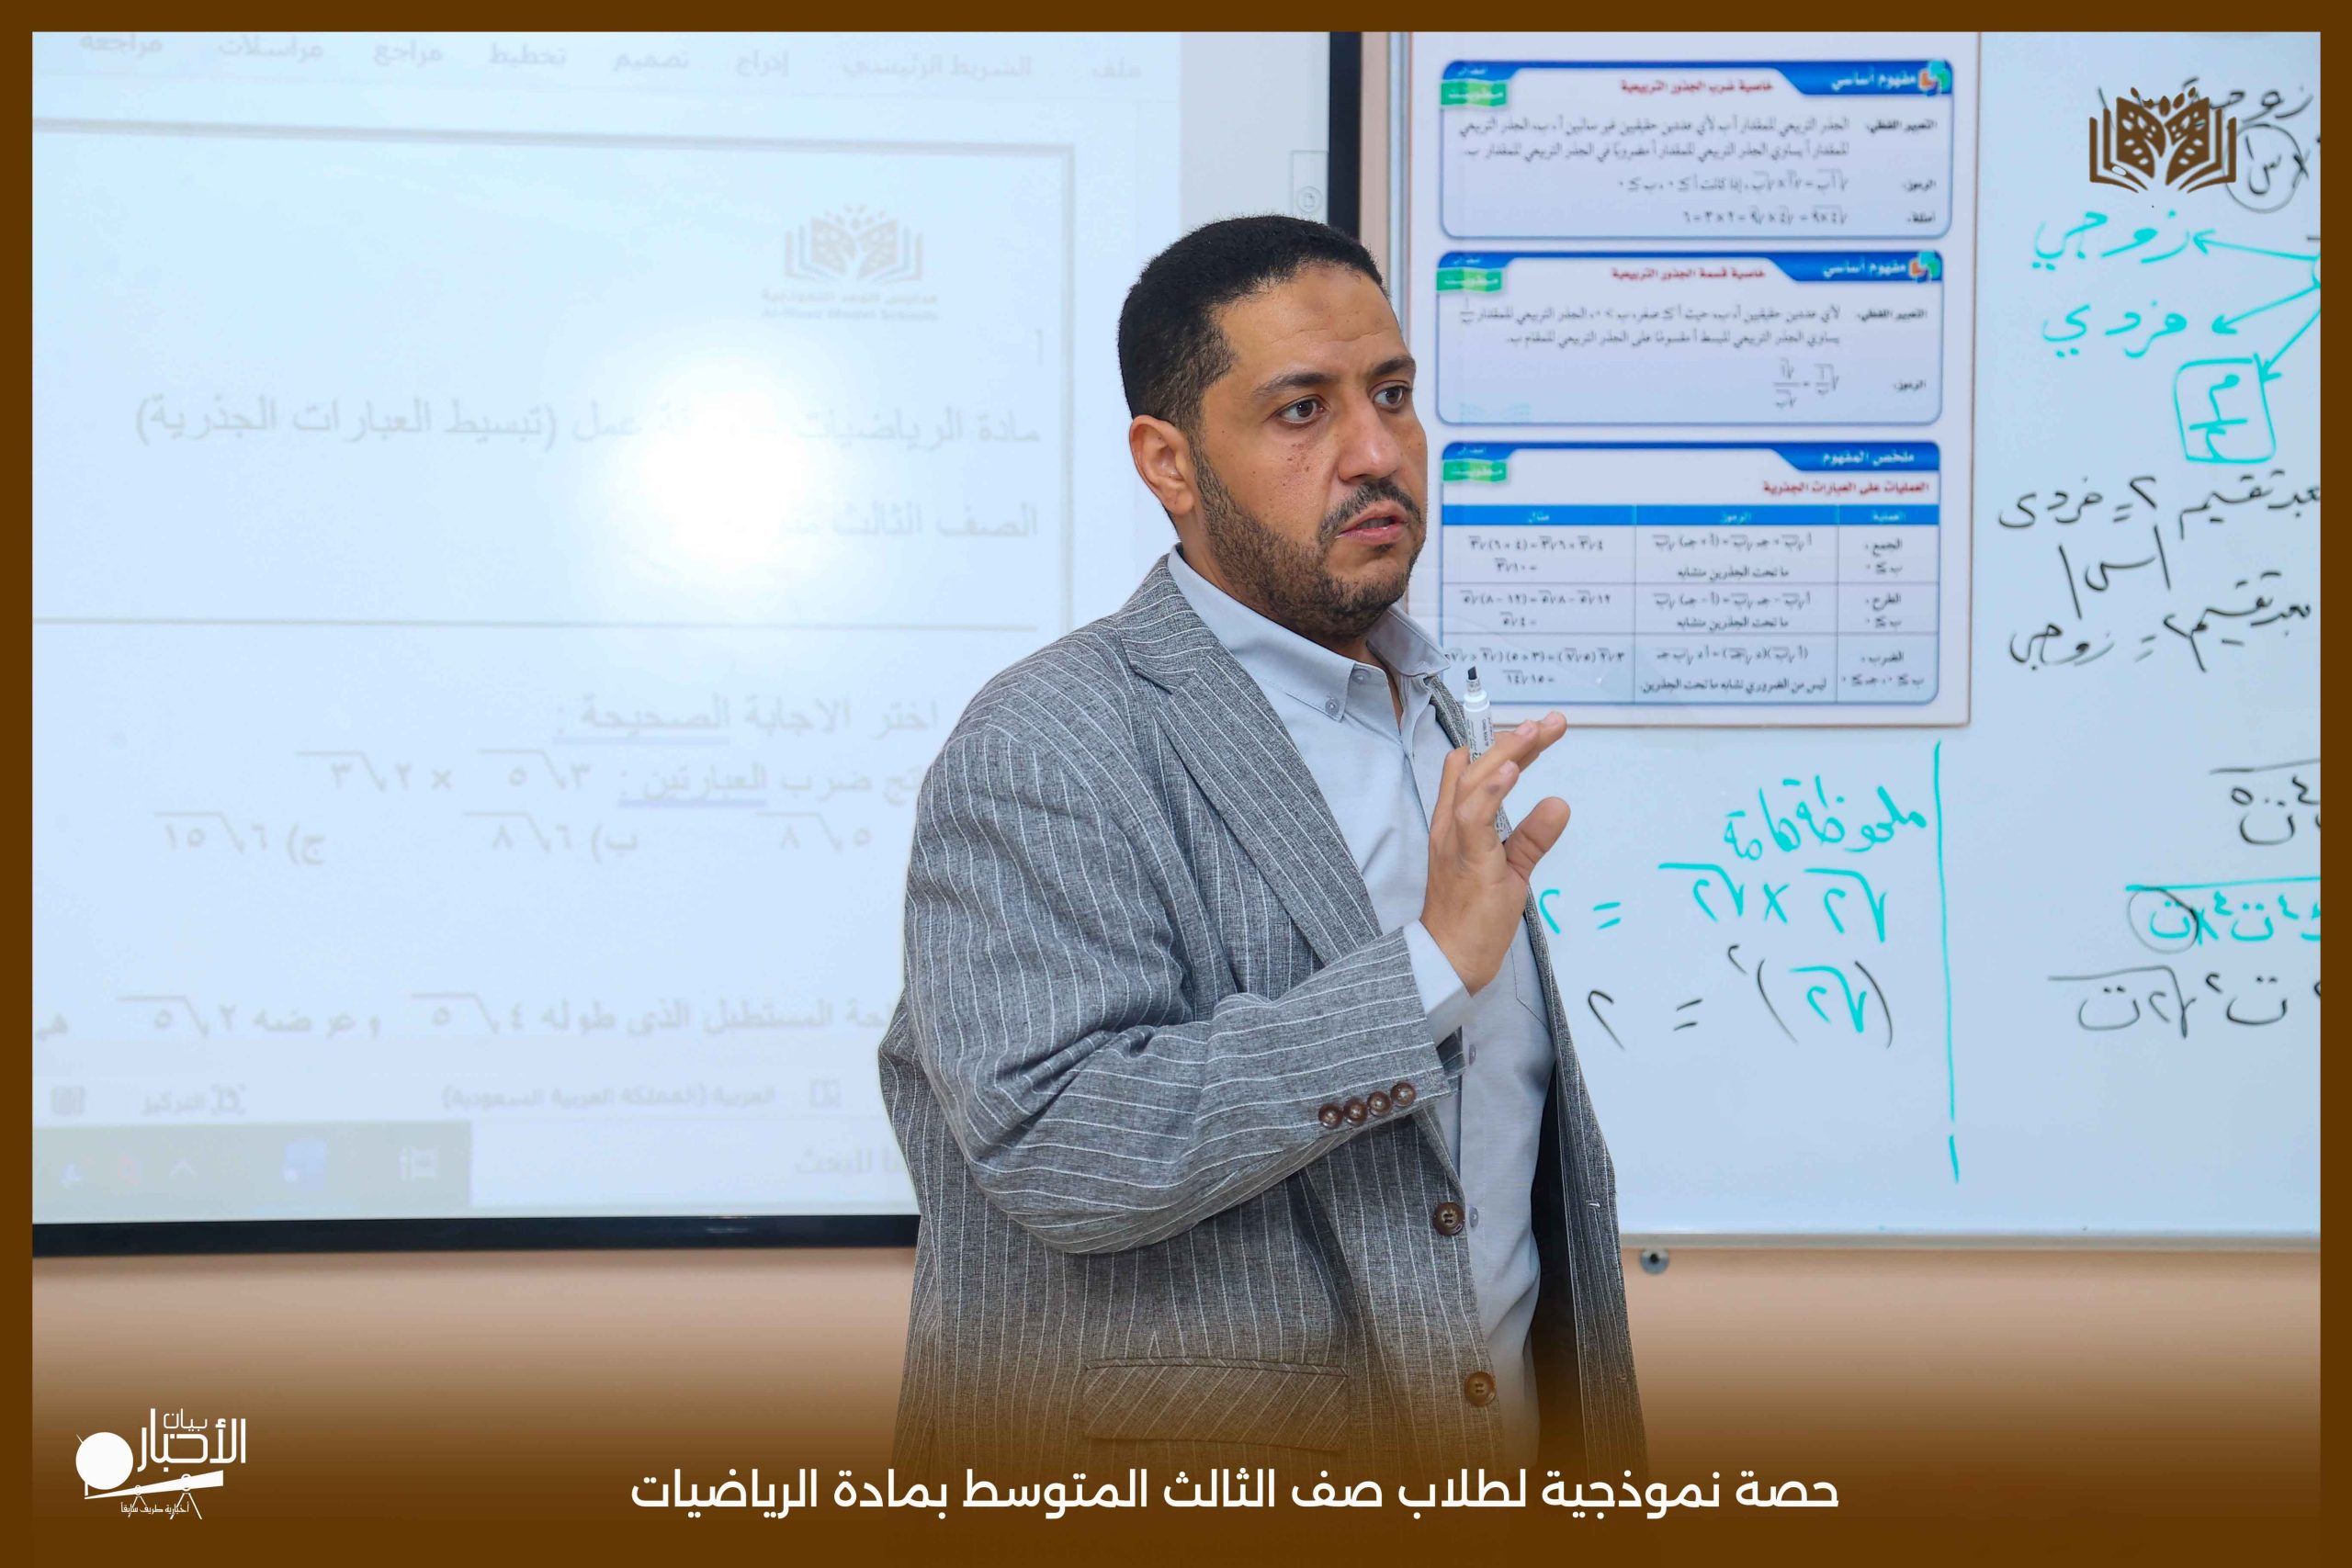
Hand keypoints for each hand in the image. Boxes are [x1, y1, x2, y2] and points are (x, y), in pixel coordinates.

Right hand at [1420, 712, 1570, 993]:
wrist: (1450, 958)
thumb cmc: (1474, 916)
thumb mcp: (1510, 868)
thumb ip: (1532, 836)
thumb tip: (1559, 803)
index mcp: (1456, 824)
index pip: (1475, 771)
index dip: (1504, 747)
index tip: (1538, 730)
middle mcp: (1450, 825)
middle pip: (1475, 767)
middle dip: (1511, 740)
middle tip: (1548, 723)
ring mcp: (1454, 840)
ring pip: (1472, 782)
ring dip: (1503, 754)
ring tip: (1533, 733)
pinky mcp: (1466, 859)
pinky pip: (1474, 816)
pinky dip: (1492, 789)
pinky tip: (1513, 770)